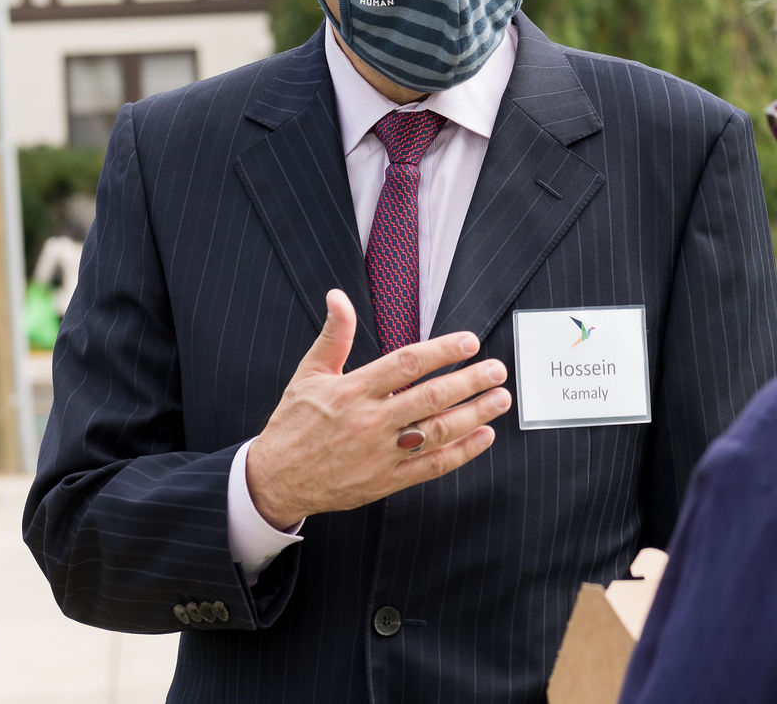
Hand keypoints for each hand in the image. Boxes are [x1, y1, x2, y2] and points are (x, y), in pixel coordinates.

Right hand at [244, 289, 509, 529]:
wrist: (276, 479)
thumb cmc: (294, 423)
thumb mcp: (309, 374)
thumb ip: (334, 335)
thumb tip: (338, 296)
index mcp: (353, 390)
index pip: (406, 364)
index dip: (441, 351)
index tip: (470, 342)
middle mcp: (370, 421)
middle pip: (430, 398)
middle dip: (469, 382)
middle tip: (497, 369)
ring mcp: (381, 453)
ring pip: (437, 432)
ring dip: (474, 414)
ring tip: (500, 398)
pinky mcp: (387, 480)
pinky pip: (432, 466)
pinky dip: (462, 452)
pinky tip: (484, 436)